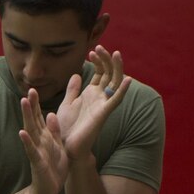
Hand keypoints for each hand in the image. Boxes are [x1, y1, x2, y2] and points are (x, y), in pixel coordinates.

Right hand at [19, 88, 69, 193]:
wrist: (49, 189)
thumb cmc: (53, 168)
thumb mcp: (57, 146)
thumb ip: (54, 131)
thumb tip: (50, 113)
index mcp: (45, 137)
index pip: (39, 117)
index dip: (36, 104)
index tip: (33, 90)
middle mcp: (39, 141)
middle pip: (33, 120)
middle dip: (31, 106)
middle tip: (29, 90)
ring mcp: (37, 151)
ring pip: (31, 131)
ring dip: (27, 117)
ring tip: (23, 103)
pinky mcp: (37, 162)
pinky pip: (32, 151)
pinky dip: (27, 142)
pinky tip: (21, 133)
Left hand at [56, 46, 131, 161]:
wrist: (66, 146)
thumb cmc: (66, 128)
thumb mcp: (67, 104)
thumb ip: (73, 90)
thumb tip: (76, 74)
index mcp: (91, 94)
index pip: (100, 73)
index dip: (99, 61)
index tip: (91, 51)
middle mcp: (99, 98)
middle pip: (109, 74)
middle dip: (106, 60)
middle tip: (100, 47)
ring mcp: (103, 105)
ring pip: (115, 83)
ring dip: (117, 68)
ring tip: (116, 54)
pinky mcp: (103, 114)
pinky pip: (116, 101)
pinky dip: (122, 90)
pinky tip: (128, 79)